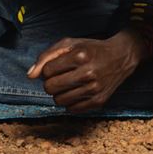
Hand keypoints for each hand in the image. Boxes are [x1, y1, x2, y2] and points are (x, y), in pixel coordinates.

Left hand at [26, 31, 144, 111]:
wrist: (121, 57)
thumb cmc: (91, 49)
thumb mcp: (70, 44)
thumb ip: (46, 56)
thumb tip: (30, 75)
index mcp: (81, 56)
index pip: (47, 71)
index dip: (49, 69)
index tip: (59, 65)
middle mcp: (88, 73)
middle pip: (50, 88)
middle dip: (51, 82)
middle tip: (61, 76)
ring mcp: (94, 89)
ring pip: (58, 100)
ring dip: (60, 93)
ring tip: (70, 84)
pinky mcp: (99, 101)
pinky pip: (71, 109)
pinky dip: (70, 102)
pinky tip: (78, 91)